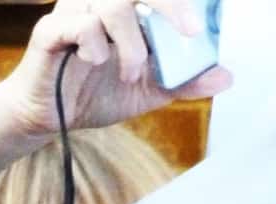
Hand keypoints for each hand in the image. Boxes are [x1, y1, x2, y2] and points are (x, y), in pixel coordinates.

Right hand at [0, 0, 231, 138]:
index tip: (200, 24)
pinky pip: (77, 23)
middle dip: (169, 4)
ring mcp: (75, 13)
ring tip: (129, 73)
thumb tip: (225, 76)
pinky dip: (94, 43)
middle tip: (190, 31)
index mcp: (125, 10)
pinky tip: (95, 62)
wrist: (50, 120)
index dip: (176, 3)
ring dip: (131, 43)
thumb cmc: (94, 94)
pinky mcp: (50, 32)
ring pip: (112, 5)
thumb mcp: (148, 91)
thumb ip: (183, 81)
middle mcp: (100, 3)